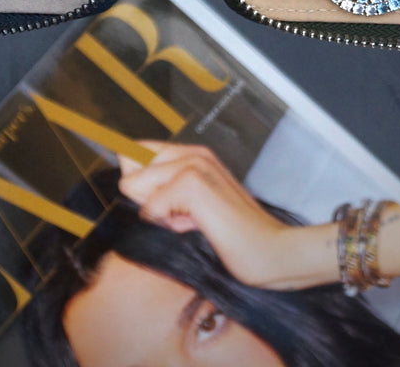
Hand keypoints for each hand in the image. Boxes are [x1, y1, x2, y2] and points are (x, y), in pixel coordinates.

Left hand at [117, 141, 338, 289]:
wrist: (273, 251)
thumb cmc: (237, 236)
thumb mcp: (195, 209)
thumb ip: (165, 192)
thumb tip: (126, 177)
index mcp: (195, 154)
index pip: (138, 149)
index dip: (134, 176)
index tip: (148, 193)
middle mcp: (194, 153)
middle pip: (129, 162)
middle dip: (144, 197)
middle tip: (182, 215)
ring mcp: (194, 165)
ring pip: (135, 184)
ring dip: (157, 213)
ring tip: (192, 221)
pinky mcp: (192, 184)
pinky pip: (150, 207)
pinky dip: (166, 224)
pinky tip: (196, 226)